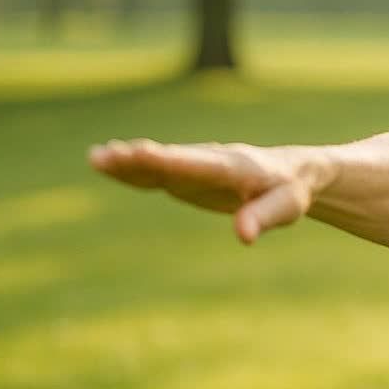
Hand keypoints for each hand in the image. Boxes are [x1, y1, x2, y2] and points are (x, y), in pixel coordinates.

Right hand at [88, 138, 330, 244]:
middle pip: (172, 160)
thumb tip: (243, 236)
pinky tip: (108, 166)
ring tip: (96, 158)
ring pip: (159, 164)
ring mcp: (195, 167)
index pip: (199, 164)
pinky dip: (134, 170)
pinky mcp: (187, 176)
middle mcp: (210, 161)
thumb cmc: (290, 191)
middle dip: (141, 159)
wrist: (292, 172)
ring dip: (129, 162)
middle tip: (107, 154)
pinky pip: (157, 173)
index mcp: (234, 167)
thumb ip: (263, 218)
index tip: (143, 152)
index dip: (172, 160)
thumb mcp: (286, 207)